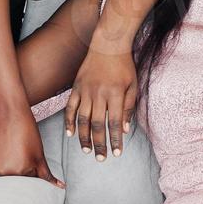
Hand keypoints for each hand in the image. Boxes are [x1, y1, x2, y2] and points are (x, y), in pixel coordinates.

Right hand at [0, 109, 63, 186]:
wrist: (9, 111)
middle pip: (9, 181)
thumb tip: (60, 188)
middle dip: (14, 173)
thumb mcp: (39, 154)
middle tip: (15, 155)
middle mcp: (3, 171)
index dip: (26, 173)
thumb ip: (47, 175)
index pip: (23, 184)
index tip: (24, 161)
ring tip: (7, 151)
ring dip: (1, 169)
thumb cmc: (26, 130)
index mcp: (20, 172)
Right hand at [65, 44, 137, 160]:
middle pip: (97, 125)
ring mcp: (85, 90)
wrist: (108, 44)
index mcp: (115, 94)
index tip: (116, 153)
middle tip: (101, 158)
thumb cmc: (124, 66)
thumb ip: (128, 108)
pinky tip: (70, 134)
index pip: (115, 123)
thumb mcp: (133, 86)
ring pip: (82, 119)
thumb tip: (125, 130)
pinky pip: (71, 107)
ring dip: (84, 137)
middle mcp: (99, 94)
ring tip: (87, 150)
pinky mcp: (76, 87)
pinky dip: (69, 121)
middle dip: (99, 144)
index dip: (115, 140)